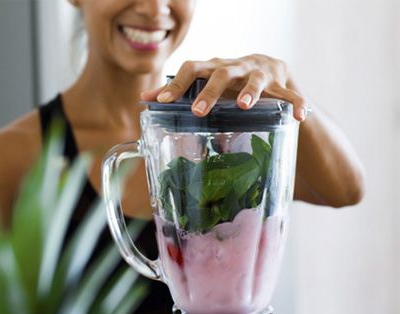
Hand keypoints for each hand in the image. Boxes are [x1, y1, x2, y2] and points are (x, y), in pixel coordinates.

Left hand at [141, 54, 307, 121]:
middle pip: (221, 74)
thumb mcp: (204, 83)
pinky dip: (296, 103)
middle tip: (199, 111)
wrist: (267, 69)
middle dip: (210, 92)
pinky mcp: (281, 84)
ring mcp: (259, 74)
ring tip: (243, 106)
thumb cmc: (227, 81)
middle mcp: (235, 68)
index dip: (177, 84)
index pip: (191, 69)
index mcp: (213, 68)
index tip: (163, 102)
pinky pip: (291, 94)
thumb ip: (177, 91)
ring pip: (256, 80)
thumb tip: (144, 98)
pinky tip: (300, 117)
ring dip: (250, 92)